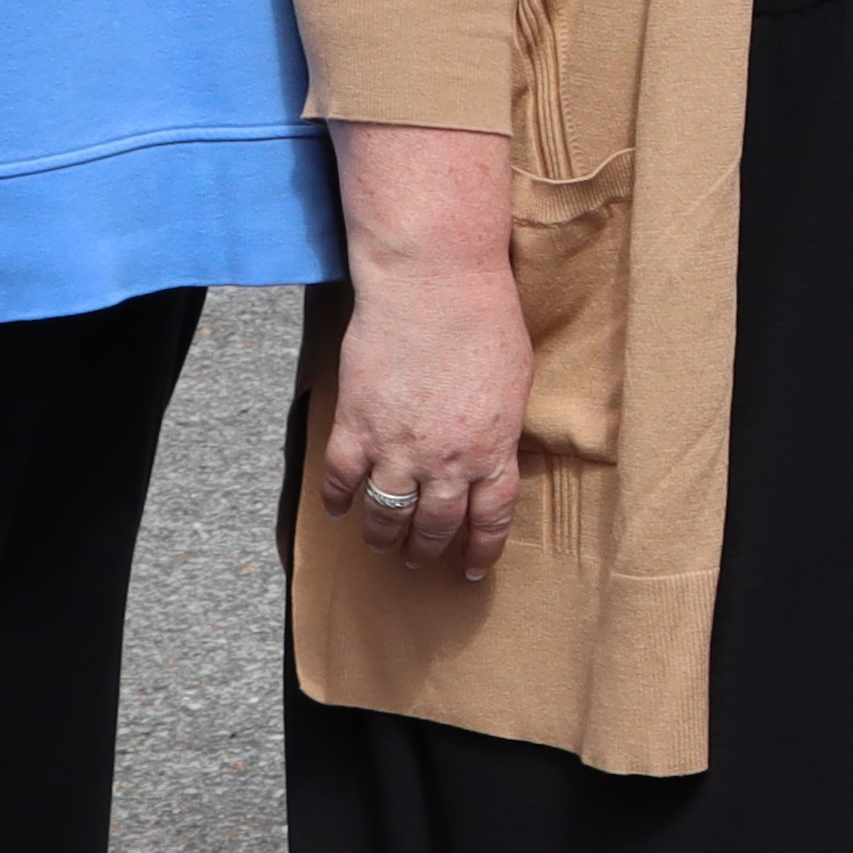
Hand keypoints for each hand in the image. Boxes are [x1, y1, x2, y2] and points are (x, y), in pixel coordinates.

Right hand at [319, 261, 530, 582]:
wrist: (434, 286)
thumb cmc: (485, 320)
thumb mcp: (515, 383)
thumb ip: (501, 426)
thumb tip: (494, 447)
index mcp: (493, 451)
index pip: (489, 518)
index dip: (481, 548)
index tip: (473, 566)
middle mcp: (447, 462)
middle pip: (435, 525)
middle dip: (427, 550)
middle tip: (419, 561)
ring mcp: (399, 447)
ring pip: (387, 513)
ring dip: (382, 536)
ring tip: (380, 545)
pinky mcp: (358, 424)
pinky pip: (342, 478)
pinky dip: (337, 499)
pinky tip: (337, 509)